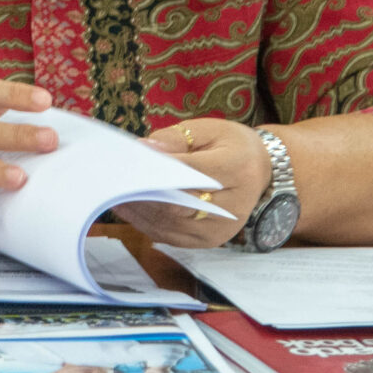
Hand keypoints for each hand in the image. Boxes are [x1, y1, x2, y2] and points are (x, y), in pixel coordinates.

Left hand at [118, 117, 270, 247]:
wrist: (262, 171)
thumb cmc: (231, 146)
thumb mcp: (208, 130)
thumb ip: (176, 139)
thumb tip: (144, 149)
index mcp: (237, 168)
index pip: (190, 173)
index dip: (157, 169)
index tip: (129, 161)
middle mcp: (233, 206)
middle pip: (178, 205)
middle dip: (141, 193)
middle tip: (111, 181)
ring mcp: (222, 229)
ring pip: (171, 224)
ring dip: (138, 211)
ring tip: (112, 194)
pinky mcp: (211, 241)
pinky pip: (171, 236)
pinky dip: (146, 223)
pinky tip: (128, 208)